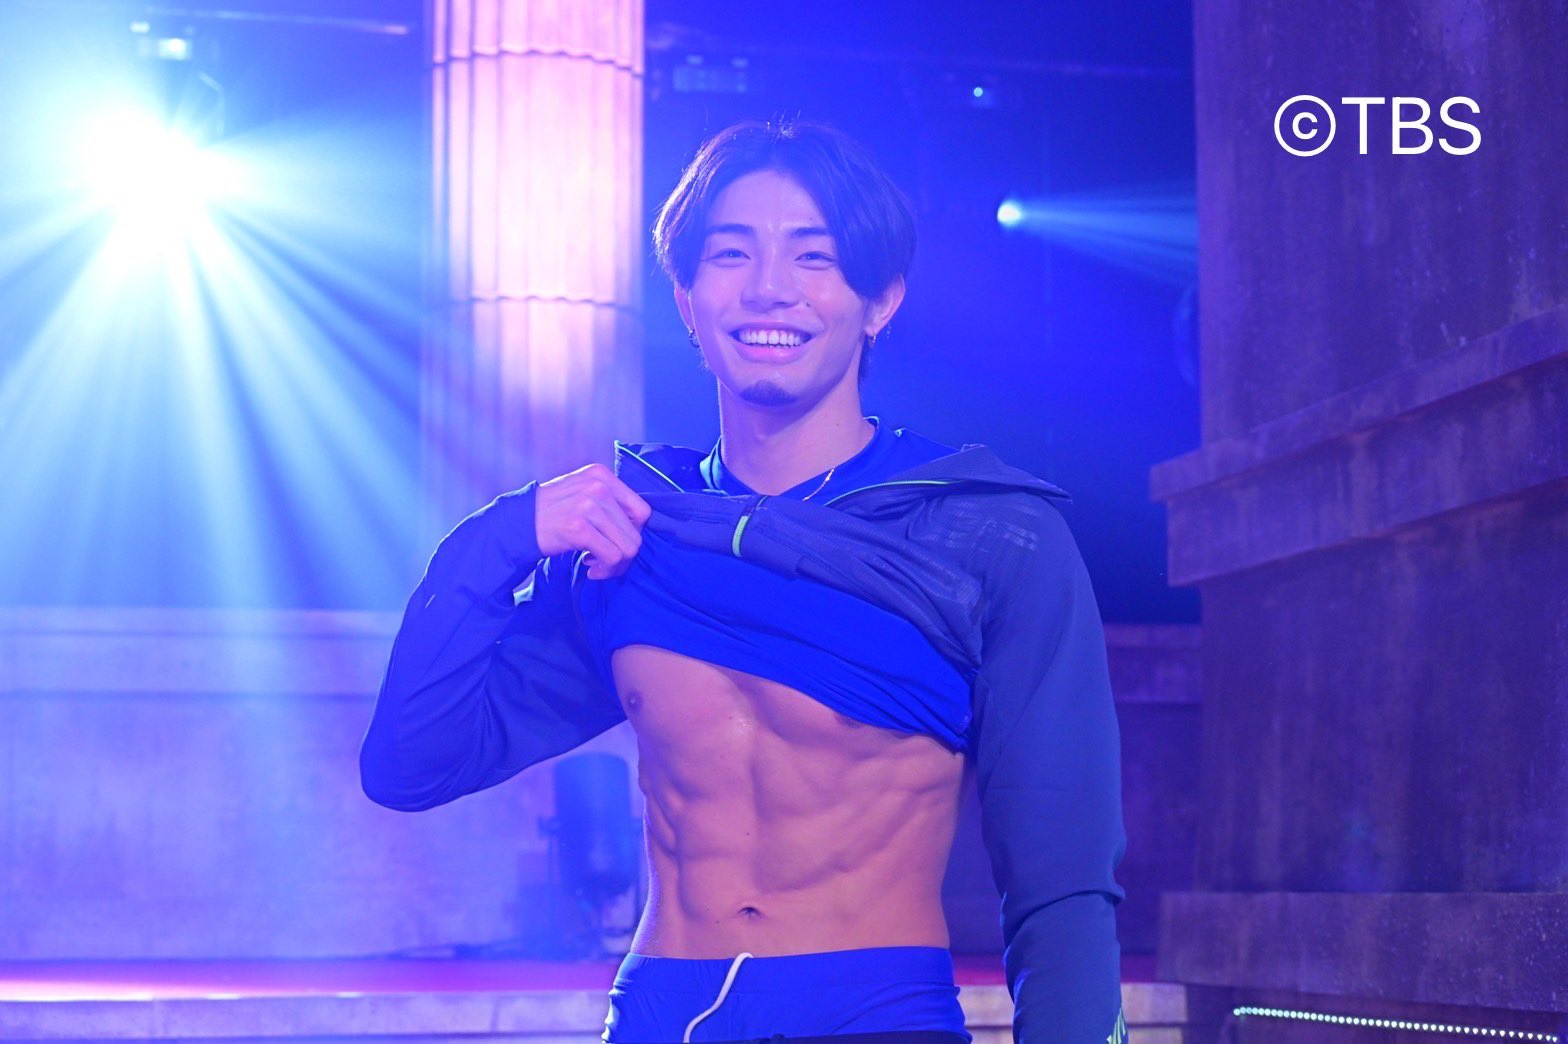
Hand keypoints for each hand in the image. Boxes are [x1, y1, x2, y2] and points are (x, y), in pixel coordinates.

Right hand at [533, 463, 651, 579]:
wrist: (516, 524)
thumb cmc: (552, 513)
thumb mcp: (582, 493)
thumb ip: (610, 502)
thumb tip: (639, 528)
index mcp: (602, 475)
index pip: (642, 510)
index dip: (634, 533)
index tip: (616, 543)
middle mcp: (598, 486)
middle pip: (636, 533)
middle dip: (625, 555)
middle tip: (605, 562)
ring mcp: (588, 505)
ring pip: (628, 548)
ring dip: (615, 565)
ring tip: (597, 566)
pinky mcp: (578, 527)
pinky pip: (611, 557)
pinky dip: (605, 570)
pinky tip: (590, 570)